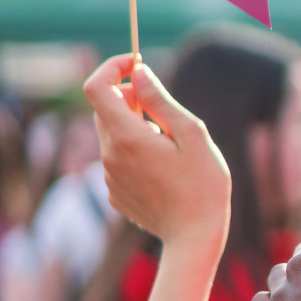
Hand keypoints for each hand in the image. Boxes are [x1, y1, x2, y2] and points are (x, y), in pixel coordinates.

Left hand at [83, 53, 228, 253]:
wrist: (195, 237)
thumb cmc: (203, 184)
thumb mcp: (192, 134)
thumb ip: (161, 101)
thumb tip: (139, 74)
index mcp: (128, 137)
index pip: (96, 88)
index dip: (112, 68)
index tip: (137, 64)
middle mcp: (110, 155)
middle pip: (104, 109)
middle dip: (129, 97)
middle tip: (164, 108)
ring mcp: (108, 176)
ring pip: (111, 134)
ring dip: (134, 125)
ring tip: (170, 144)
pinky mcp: (114, 192)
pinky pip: (117, 159)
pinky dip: (135, 150)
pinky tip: (165, 169)